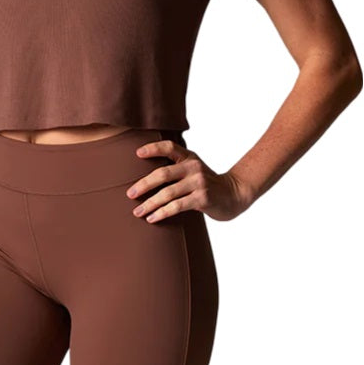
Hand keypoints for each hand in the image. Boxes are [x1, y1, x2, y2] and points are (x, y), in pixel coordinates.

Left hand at [126, 138, 256, 222]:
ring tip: (137, 212)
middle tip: (129, 194)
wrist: (234, 195)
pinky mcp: (202, 198)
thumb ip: (177, 168)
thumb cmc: (208, 184)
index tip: (137, 154)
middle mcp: (193, 167)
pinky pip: (177, 206)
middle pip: (163, 173)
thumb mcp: (194, 170)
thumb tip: (147, 176)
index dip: (153, 148)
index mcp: (189, 157)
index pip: (169, 147)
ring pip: (167, 193)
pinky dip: (162, 212)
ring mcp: (199, 183)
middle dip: (143, 184)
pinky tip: (152, 218)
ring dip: (150, 203)